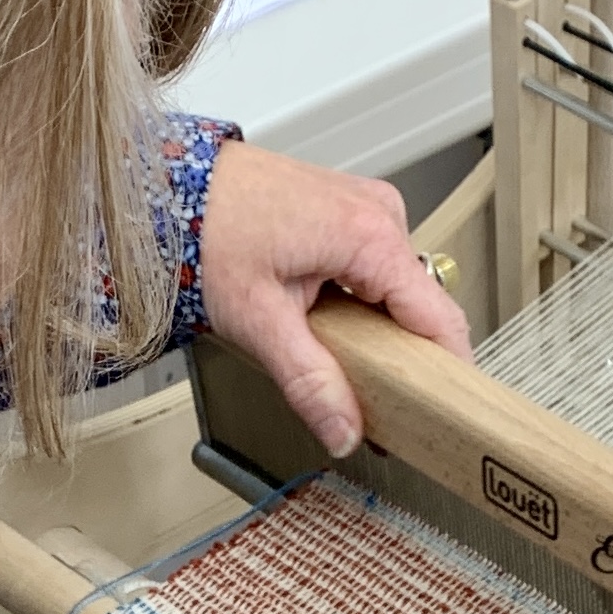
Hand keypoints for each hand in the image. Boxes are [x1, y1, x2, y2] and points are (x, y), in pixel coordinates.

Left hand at [198, 141, 470, 455]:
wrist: (167, 184)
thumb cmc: (205, 229)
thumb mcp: (258, 319)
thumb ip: (308, 381)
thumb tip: (343, 429)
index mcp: (370, 235)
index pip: (439, 317)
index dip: (445, 372)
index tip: (442, 413)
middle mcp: (380, 213)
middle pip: (419, 305)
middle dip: (401, 355)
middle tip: (370, 398)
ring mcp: (365, 206)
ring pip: (395, 288)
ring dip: (374, 326)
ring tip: (331, 351)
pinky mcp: (347, 208)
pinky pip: (374, 266)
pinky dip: (358, 299)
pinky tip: (323, 316)